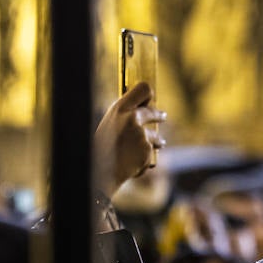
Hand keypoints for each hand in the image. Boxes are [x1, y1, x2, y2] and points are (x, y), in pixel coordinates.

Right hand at [94, 81, 166, 196]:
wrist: (100, 173)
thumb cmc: (100, 151)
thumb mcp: (109, 127)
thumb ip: (123, 118)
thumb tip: (141, 111)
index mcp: (120, 109)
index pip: (144, 89)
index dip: (148, 94)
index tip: (149, 100)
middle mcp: (132, 118)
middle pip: (153, 111)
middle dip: (159, 115)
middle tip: (163, 116)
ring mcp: (141, 135)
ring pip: (155, 136)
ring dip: (156, 141)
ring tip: (157, 145)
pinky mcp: (147, 150)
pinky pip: (149, 155)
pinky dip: (143, 162)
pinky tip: (132, 167)